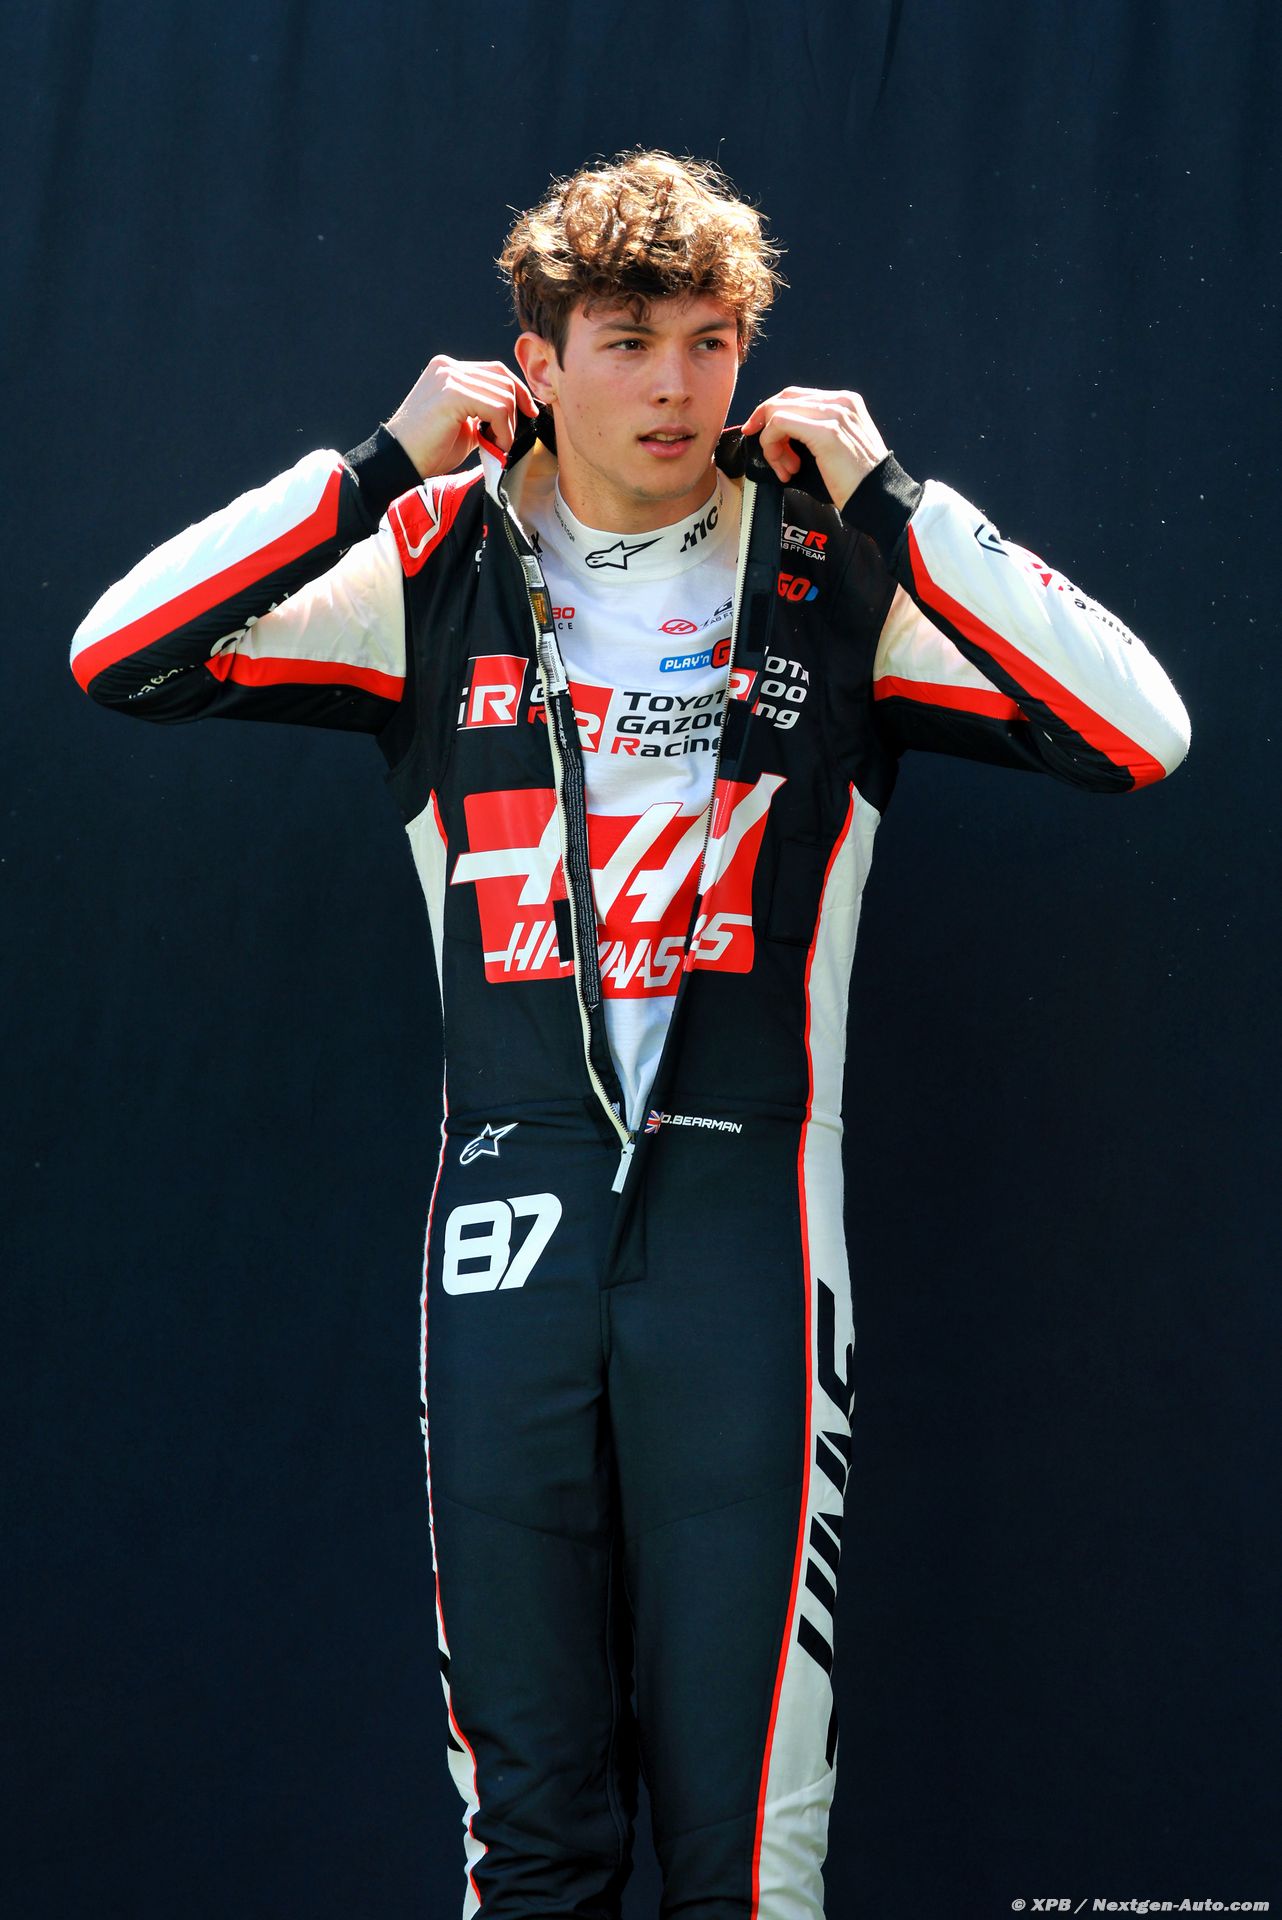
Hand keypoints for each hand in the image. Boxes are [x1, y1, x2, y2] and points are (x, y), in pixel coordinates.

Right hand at [385, 356, 537, 477]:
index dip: (517, 391)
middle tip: (510, 437)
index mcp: (449, 370)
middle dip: (517, 408)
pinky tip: (494, 446)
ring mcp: (449, 377)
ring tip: (496, 446)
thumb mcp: (464, 425)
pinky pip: (495, 408)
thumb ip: (485, 412)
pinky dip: (502, 430)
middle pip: (502, 378)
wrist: (399, 461)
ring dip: (507, 426)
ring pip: (502, 394)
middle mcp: (448, 367)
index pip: (495, 370)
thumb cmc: (429, 450)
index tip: (529, 413)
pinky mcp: (452, 394)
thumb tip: (517, 414)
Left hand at [740, 387, 888, 508]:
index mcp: (845, 402)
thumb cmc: (857, 482)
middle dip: (764, 424)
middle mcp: (840, 401)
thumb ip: (816, 430)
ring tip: (786, 468)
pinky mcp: (826, 431)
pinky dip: (772, 447)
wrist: (879, 498)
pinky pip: (779, 425)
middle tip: (766, 452)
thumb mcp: (837, 446)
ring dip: (772, 444)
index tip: (759, 432)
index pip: (796, 396)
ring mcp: (834, 413)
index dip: (771, 413)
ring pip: (778, 412)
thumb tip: (782, 432)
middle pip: (784, 398)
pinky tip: (787, 468)